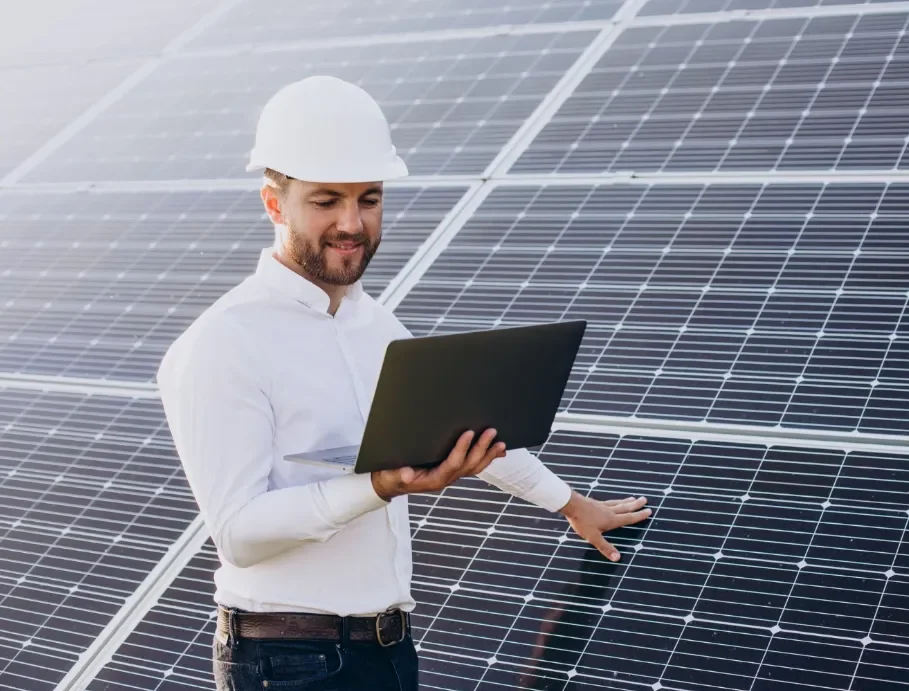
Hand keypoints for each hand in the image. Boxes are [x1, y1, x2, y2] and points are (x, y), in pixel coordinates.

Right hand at [371, 428, 505, 501]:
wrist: (391, 484)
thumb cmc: (392, 476)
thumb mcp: (392, 474)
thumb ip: (400, 474)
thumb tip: (407, 474)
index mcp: (434, 479)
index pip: (453, 463)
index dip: (462, 449)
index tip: (469, 433)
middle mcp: (446, 479)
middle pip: (469, 465)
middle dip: (482, 449)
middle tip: (491, 432)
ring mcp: (451, 476)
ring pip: (474, 467)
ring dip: (488, 455)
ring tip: (501, 444)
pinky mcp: (452, 472)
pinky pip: (472, 467)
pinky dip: (486, 459)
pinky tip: (497, 452)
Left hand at [559, 492, 650, 561]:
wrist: (570, 504)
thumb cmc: (582, 521)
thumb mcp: (593, 537)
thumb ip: (605, 547)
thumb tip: (618, 558)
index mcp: (611, 520)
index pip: (628, 518)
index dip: (639, 515)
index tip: (649, 511)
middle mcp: (609, 511)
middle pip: (625, 508)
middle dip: (636, 505)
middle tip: (645, 500)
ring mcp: (602, 506)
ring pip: (617, 503)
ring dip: (626, 501)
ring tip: (633, 498)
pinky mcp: (594, 503)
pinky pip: (609, 502)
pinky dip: (615, 501)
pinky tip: (613, 501)